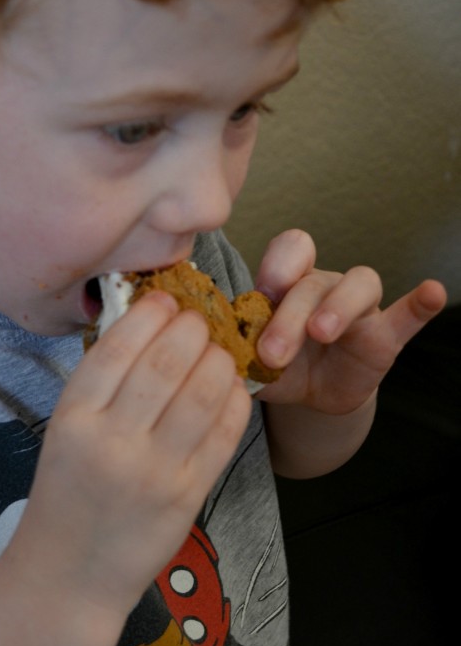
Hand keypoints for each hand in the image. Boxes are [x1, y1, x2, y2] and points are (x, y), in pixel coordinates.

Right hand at [14, 292, 250, 619]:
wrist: (70, 573)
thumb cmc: (66, 493)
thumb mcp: (65, 432)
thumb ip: (101, 386)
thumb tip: (150, 324)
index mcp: (73, 419)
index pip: (118, 346)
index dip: (150, 313)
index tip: (165, 301)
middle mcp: (112, 442)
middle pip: (166, 362)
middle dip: (191, 328)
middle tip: (198, 320)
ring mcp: (154, 471)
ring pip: (202, 392)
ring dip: (218, 359)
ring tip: (217, 349)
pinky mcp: (187, 496)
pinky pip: (223, 434)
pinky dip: (234, 399)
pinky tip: (231, 385)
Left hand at [253, 230, 446, 414]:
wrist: (309, 396)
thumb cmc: (276, 364)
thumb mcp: (250, 358)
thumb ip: (235, 347)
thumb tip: (212, 348)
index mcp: (288, 281)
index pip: (290, 249)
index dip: (276, 266)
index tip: (257, 297)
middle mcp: (324, 285)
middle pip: (313, 282)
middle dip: (290, 316)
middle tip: (271, 352)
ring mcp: (358, 308)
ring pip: (359, 285)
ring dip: (338, 307)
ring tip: (321, 333)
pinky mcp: (385, 336)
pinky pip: (407, 315)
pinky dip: (420, 304)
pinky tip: (432, 292)